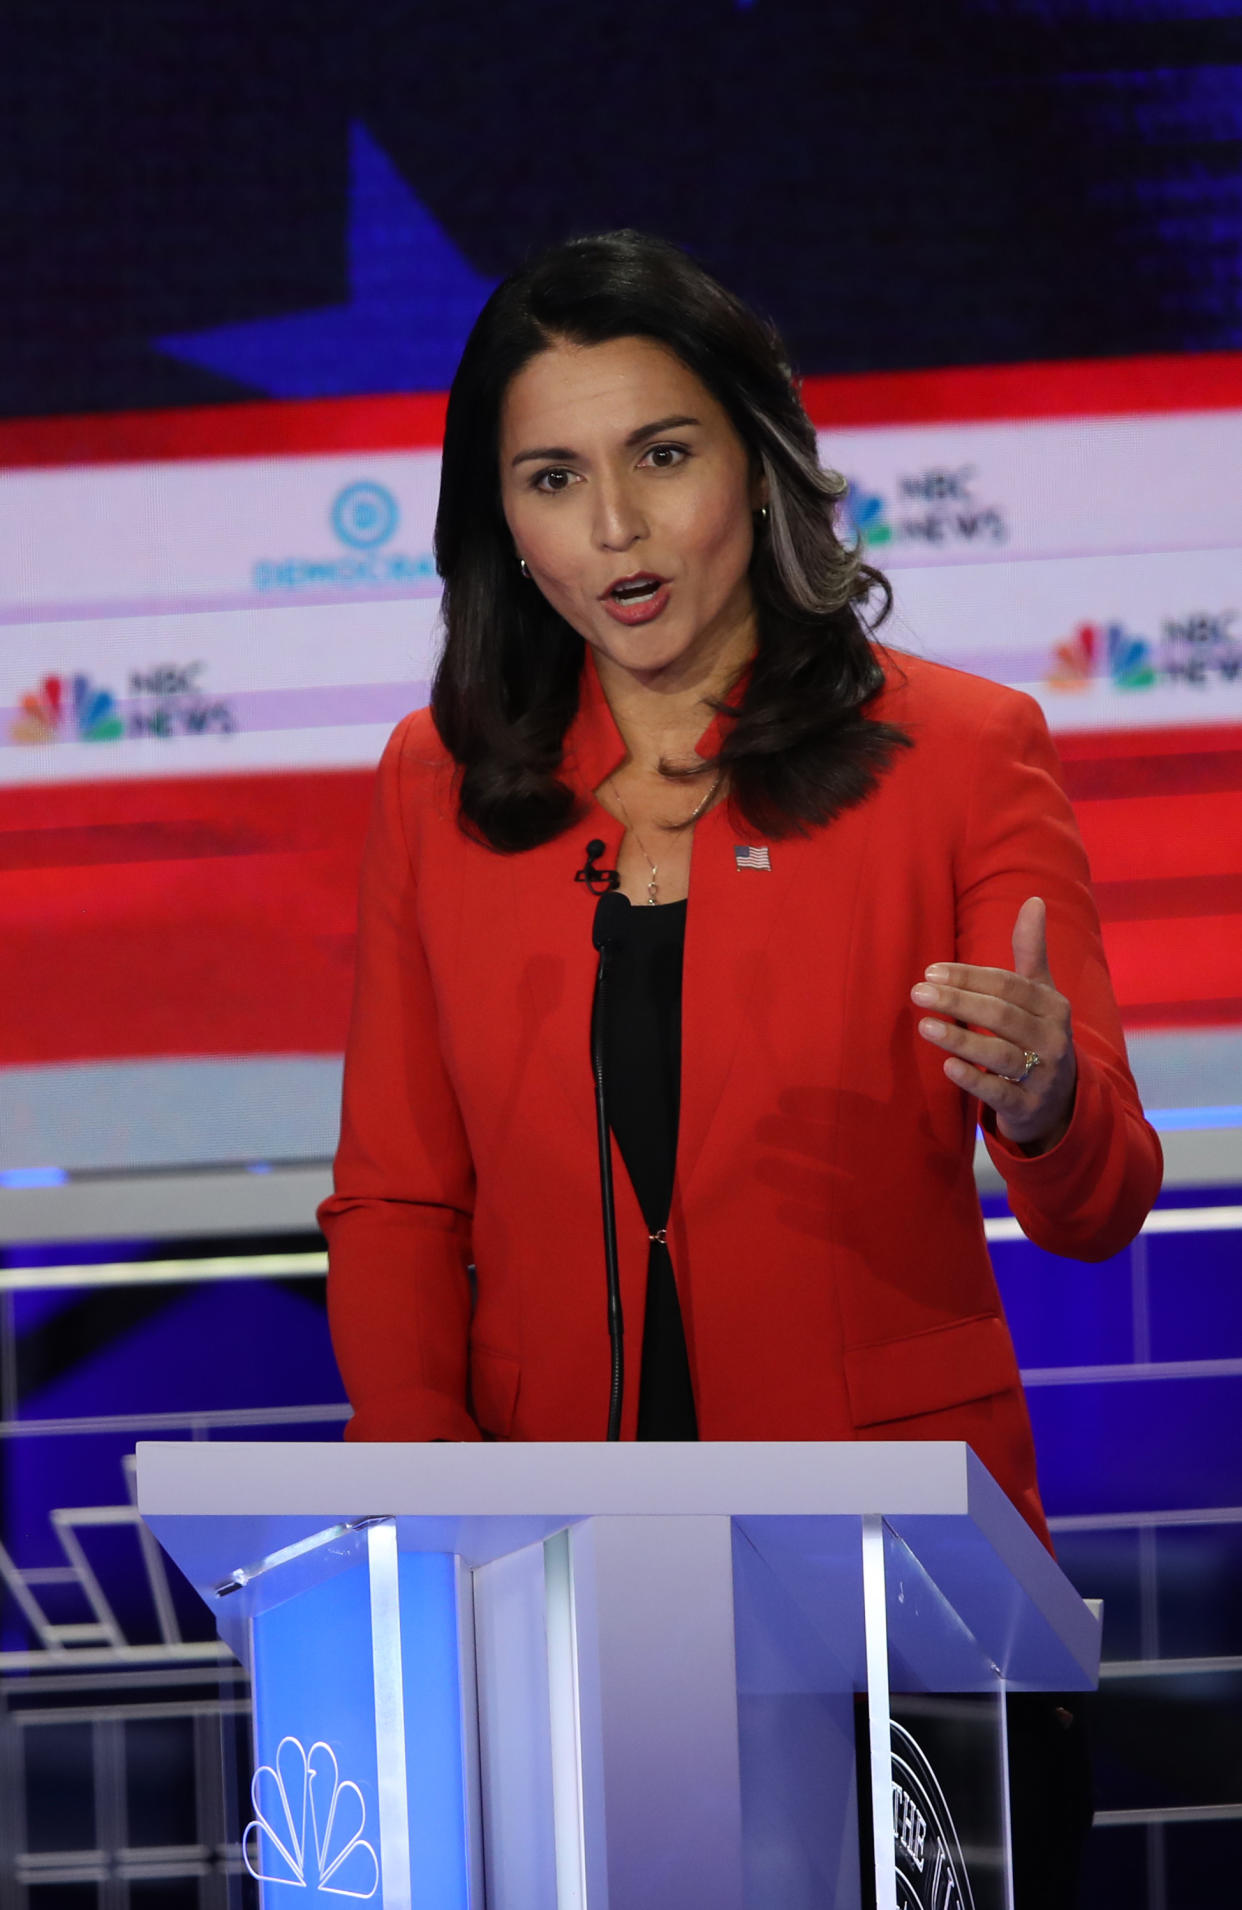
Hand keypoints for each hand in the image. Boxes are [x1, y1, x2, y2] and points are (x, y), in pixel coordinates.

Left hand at [911, 897, 1076, 1153]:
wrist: (1060, 1104)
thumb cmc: (1038, 1036)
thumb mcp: (1040, 994)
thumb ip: (1032, 950)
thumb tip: (1034, 900)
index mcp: (1053, 1006)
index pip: (1009, 986)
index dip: (970, 977)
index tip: (931, 971)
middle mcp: (1052, 1039)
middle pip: (1002, 1016)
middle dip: (959, 1001)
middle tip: (918, 993)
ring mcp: (1041, 1076)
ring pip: (999, 1054)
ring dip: (961, 1039)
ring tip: (925, 1027)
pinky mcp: (1027, 1107)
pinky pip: (999, 1092)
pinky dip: (973, 1079)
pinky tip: (947, 1066)